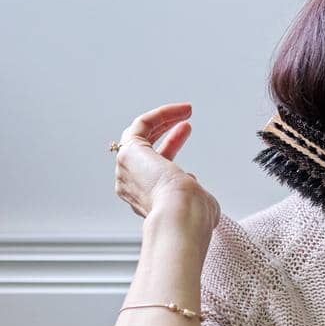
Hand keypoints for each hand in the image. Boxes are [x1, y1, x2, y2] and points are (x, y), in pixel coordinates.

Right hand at [113, 102, 218, 229]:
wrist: (179, 215)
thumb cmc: (191, 214)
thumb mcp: (198, 202)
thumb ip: (192, 191)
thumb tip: (192, 181)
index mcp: (148, 198)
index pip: (155, 168)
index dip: (171, 148)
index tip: (188, 137)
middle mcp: (132, 185)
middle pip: (144, 150)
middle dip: (166, 133)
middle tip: (186, 122)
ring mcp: (126, 169)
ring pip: (140, 136)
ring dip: (164, 120)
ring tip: (187, 110)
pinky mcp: (128, 153)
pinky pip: (141, 125)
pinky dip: (161, 115)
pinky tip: (181, 110)